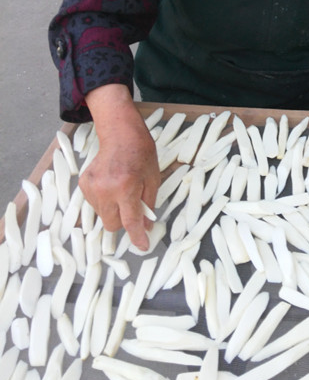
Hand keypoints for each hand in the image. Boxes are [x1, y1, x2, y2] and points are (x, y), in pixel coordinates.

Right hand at [80, 85, 159, 250]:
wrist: (120, 133)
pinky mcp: (84, 184)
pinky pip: (95, 205)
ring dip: (113, 210)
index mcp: (126, 187)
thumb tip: (145, 228)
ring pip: (103, 216)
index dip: (137, 237)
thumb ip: (148, 205)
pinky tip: (111, 184)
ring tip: (121, 188)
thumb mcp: (153, 178)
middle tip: (132, 205)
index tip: (142, 246)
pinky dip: (104, 201)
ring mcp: (92, 187)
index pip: (130, 222)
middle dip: (123, 221)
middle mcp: (106, 189)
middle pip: (112, 224)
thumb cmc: (141, 153)